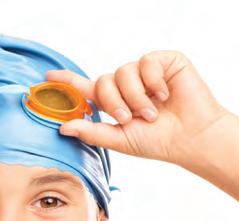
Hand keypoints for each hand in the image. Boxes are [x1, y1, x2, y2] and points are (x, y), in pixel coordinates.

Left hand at [47, 50, 231, 164]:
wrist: (191, 137)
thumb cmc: (157, 141)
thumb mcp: (119, 139)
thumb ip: (91, 131)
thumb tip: (62, 127)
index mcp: (114, 102)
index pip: (86, 88)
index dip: (67, 82)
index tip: (48, 78)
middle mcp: (127, 85)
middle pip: (103, 82)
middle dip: (113, 102)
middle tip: (129, 118)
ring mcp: (145, 72)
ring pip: (123, 72)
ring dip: (135, 97)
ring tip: (152, 113)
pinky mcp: (164, 61)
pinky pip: (146, 62)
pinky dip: (153, 82)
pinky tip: (165, 95)